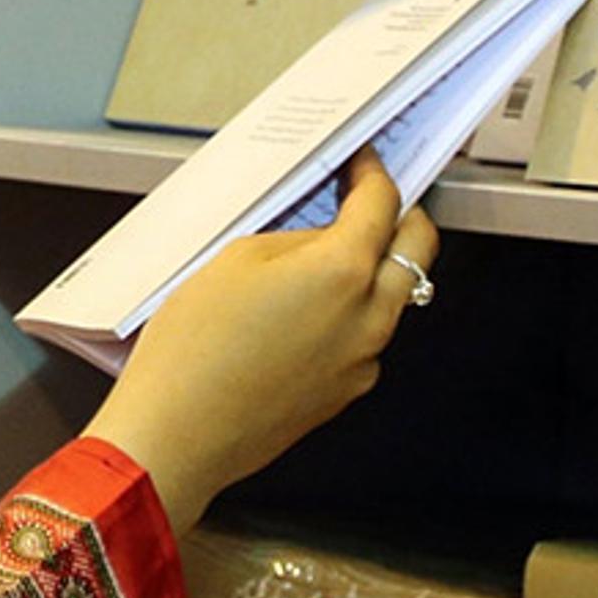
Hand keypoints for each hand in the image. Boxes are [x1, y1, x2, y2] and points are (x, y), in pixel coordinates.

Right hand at [85, 150, 435, 540]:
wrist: (179, 432)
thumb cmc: (195, 349)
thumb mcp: (236, 260)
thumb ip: (295, 240)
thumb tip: (321, 237)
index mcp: (344, 272)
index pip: (383, 204)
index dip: (373, 174)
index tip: (364, 165)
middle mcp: (369, 317)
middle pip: (418, 249)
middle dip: (400, 215)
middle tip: (370, 201)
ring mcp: (364, 360)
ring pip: (395, 297)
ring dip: (376, 269)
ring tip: (324, 257)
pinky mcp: (347, 391)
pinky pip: (366, 338)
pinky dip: (350, 315)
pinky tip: (302, 313)